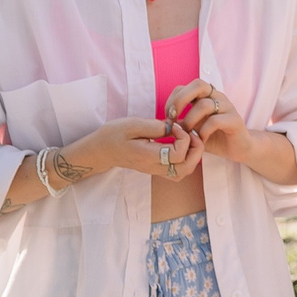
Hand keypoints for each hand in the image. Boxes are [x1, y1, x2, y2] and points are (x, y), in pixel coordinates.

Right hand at [71, 117, 204, 182]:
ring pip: (184, 172)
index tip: (176, 125)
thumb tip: (174, 127)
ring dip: (193, 155)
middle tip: (191, 132)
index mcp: (147, 156)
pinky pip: (177, 171)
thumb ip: (155, 126)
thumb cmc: (113, 135)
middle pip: (186, 168)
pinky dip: (186, 159)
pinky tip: (181, 144)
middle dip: (196, 149)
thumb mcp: (132, 124)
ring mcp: (155, 170)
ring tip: (188, 138)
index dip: (184, 138)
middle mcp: (154, 167)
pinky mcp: (156, 169)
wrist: (100, 150)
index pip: (177, 155)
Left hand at [167, 81, 255, 163]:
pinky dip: (204, 131)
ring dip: (190, 121)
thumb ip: (180, 123)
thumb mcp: (192, 129)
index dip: (172, 100)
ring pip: (205, 104)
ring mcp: (228, 107)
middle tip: (173, 119)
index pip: (184, 87)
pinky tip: (200, 140)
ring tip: (187, 135)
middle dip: (180, 101)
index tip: (168, 118)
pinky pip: (216, 120)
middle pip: (198, 84)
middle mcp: (217, 97)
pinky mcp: (235, 120)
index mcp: (205, 96)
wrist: (237, 149)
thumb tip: (161, 123)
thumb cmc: (211, 137)